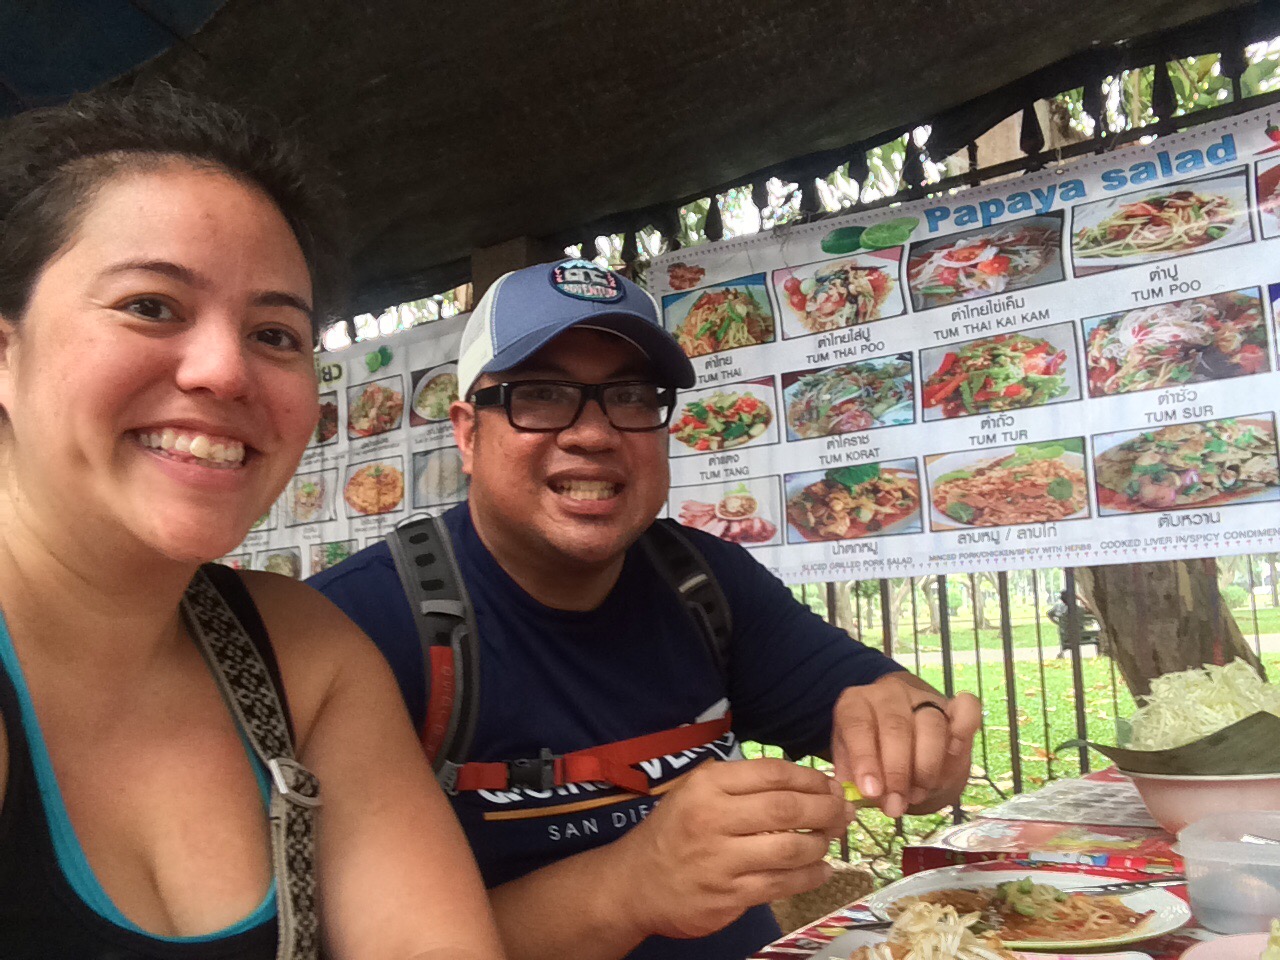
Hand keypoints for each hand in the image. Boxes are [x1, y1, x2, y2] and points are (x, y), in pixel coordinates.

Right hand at [615, 757, 850, 940]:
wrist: (634, 884)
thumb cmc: (673, 832)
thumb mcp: (695, 792)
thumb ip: (741, 785)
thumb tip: (805, 783)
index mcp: (708, 786)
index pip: (772, 773)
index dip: (810, 778)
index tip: (830, 784)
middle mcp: (714, 818)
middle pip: (787, 808)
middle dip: (826, 809)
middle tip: (844, 811)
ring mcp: (721, 860)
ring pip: (790, 848)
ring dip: (821, 843)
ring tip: (830, 840)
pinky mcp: (729, 896)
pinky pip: (781, 884)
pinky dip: (809, 877)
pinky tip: (821, 871)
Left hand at [830, 673, 979, 818]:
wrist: (898, 744)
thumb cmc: (870, 757)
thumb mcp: (851, 766)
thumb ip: (851, 781)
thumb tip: (853, 802)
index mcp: (856, 703)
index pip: (858, 725)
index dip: (865, 760)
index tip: (871, 792)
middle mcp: (888, 694)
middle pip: (896, 726)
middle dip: (897, 772)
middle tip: (895, 805)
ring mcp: (922, 697)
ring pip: (930, 723)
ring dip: (926, 765)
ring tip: (918, 794)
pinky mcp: (952, 705)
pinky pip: (966, 707)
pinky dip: (965, 727)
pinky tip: (955, 752)